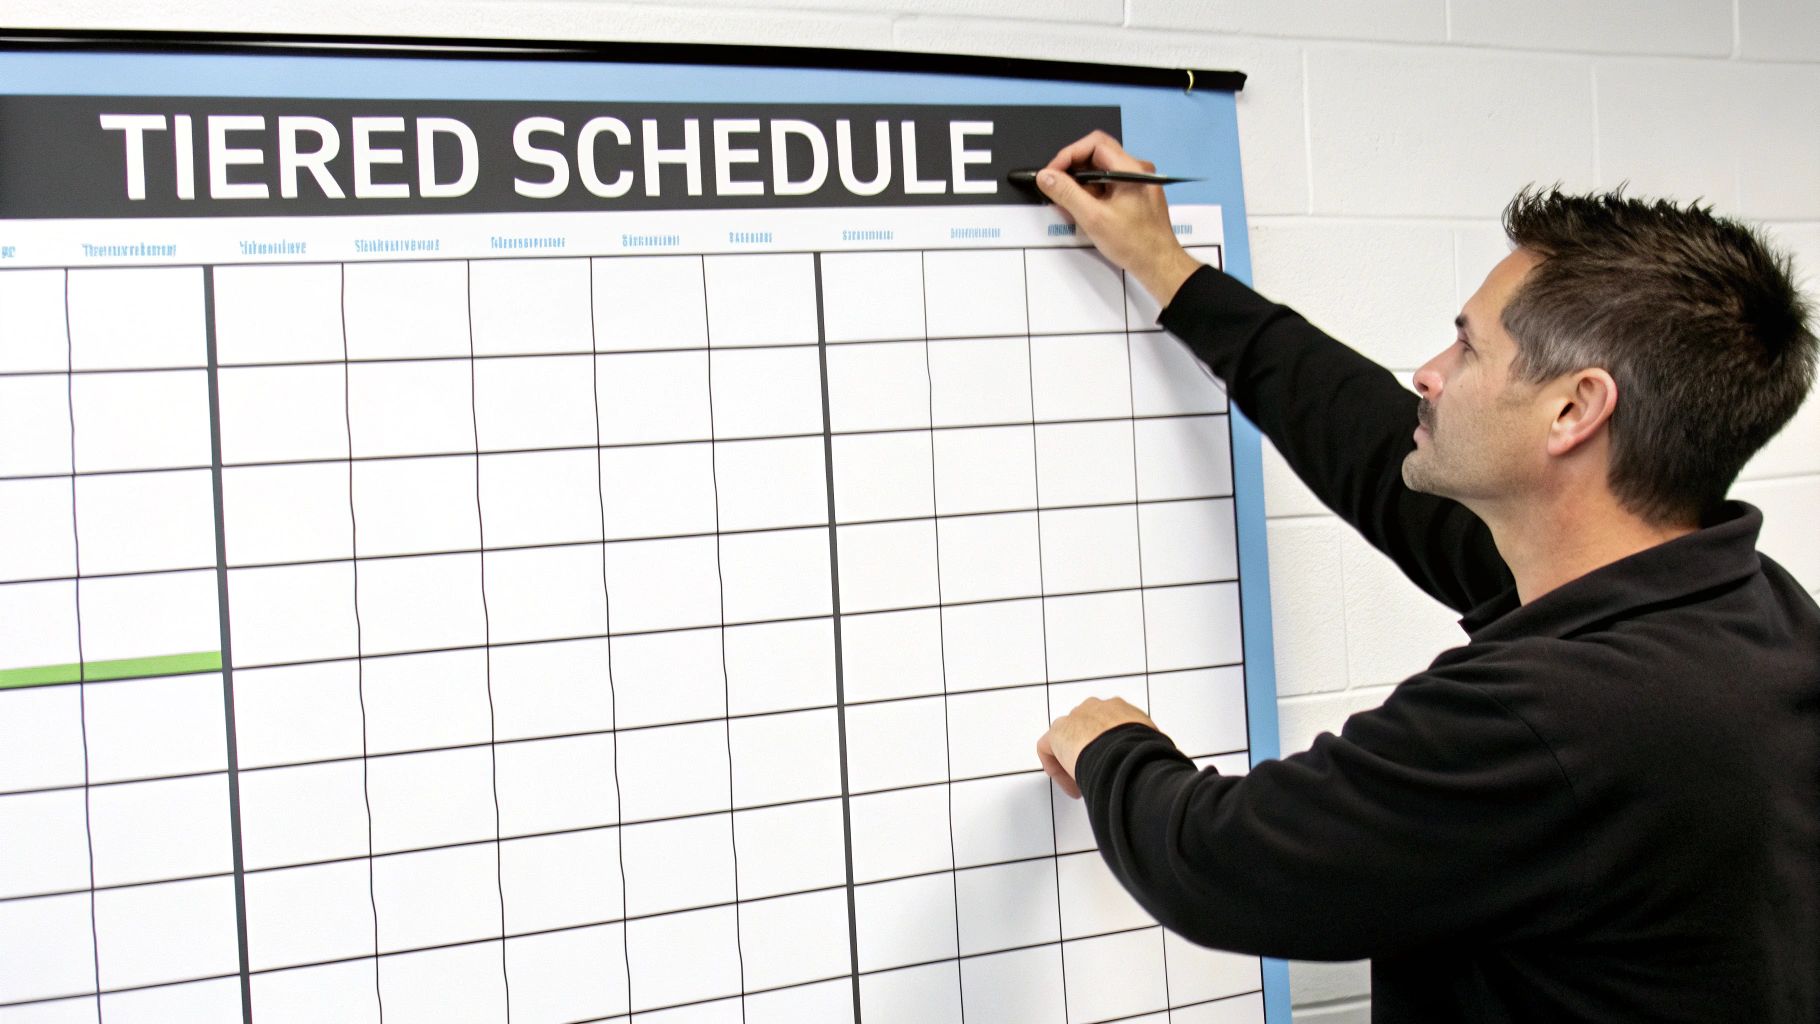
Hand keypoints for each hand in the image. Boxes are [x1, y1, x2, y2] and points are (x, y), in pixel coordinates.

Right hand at [1035, 131, 1202, 306]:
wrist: (1160, 265)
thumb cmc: (1132, 243)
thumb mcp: (1093, 218)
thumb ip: (1067, 194)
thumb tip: (1044, 176)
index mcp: (1131, 169)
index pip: (1095, 143)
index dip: (1069, 154)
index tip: (1051, 173)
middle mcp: (1137, 169)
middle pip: (1098, 154)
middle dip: (1073, 168)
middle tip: (1055, 186)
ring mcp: (1138, 181)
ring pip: (1102, 170)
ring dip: (1081, 182)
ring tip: (1066, 202)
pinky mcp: (1136, 194)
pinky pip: (1109, 183)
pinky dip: (1092, 192)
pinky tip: (1082, 209)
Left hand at [1037, 696, 1158, 798]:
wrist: (1123, 751)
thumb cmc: (1144, 751)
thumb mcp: (1158, 749)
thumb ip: (1153, 755)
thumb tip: (1162, 773)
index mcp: (1121, 709)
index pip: (1113, 725)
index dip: (1112, 747)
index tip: (1117, 766)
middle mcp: (1096, 708)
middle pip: (1088, 729)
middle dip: (1092, 751)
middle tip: (1099, 774)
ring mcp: (1075, 718)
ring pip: (1068, 737)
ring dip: (1075, 759)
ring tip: (1085, 782)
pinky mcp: (1057, 733)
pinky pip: (1048, 748)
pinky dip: (1055, 767)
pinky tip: (1071, 786)